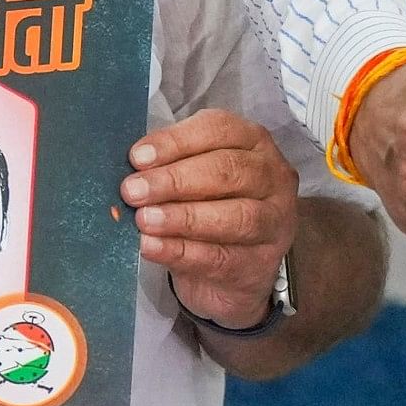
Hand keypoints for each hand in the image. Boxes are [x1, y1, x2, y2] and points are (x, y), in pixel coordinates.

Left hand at [122, 110, 298, 326]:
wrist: (231, 274)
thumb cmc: (209, 208)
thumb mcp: (192, 177)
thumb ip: (168, 166)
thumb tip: (131, 168)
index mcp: (253, 142)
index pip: (219, 130)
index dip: (176, 142)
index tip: (137, 158)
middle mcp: (272, 177)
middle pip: (228, 171)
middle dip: (175, 180)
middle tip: (134, 191)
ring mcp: (274, 223)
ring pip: (234, 216)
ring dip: (183, 217)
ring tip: (144, 220)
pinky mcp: (261, 264)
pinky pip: (222, 257)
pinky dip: (183, 251)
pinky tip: (153, 247)